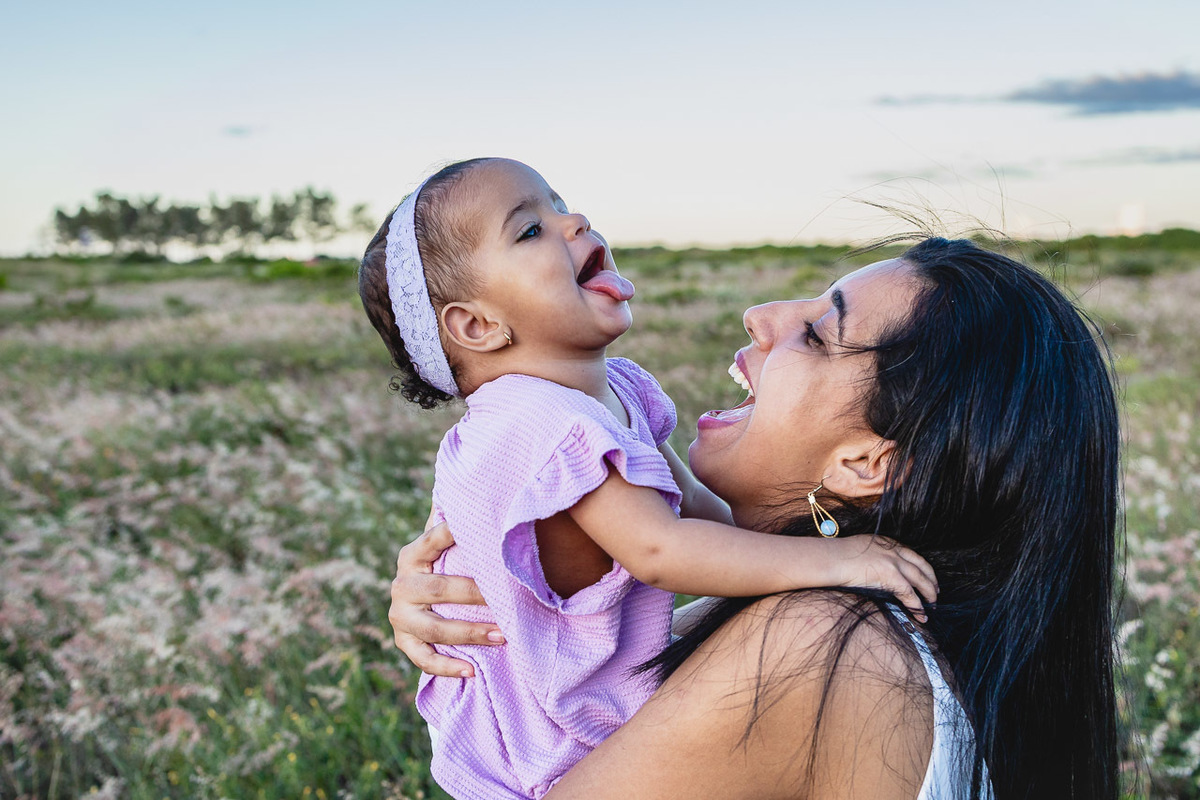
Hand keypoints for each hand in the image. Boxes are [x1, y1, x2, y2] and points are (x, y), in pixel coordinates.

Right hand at [389, 520, 503, 677]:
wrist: (418, 600)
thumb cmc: (445, 564)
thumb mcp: (446, 542)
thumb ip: (454, 516)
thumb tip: (469, 479)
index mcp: (412, 555)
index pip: (430, 540)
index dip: (447, 532)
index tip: (468, 527)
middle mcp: (401, 584)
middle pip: (437, 589)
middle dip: (473, 595)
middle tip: (505, 597)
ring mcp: (399, 615)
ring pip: (433, 628)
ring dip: (469, 634)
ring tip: (503, 636)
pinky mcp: (403, 641)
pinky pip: (422, 659)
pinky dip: (446, 667)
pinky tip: (472, 671)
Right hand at [829, 536, 937, 621]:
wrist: (831, 559)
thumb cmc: (837, 557)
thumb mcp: (861, 550)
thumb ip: (874, 557)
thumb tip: (877, 571)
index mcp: (887, 543)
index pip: (912, 555)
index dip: (922, 568)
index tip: (927, 577)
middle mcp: (894, 551)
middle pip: (922, 566)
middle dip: (931, 581)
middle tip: (935, 593)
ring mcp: (894, 563)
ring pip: (921, 580)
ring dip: (929, 594)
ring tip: (932, 606)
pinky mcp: (891, 576)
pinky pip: (910, 594)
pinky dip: (917, 606)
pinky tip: (920, 615)